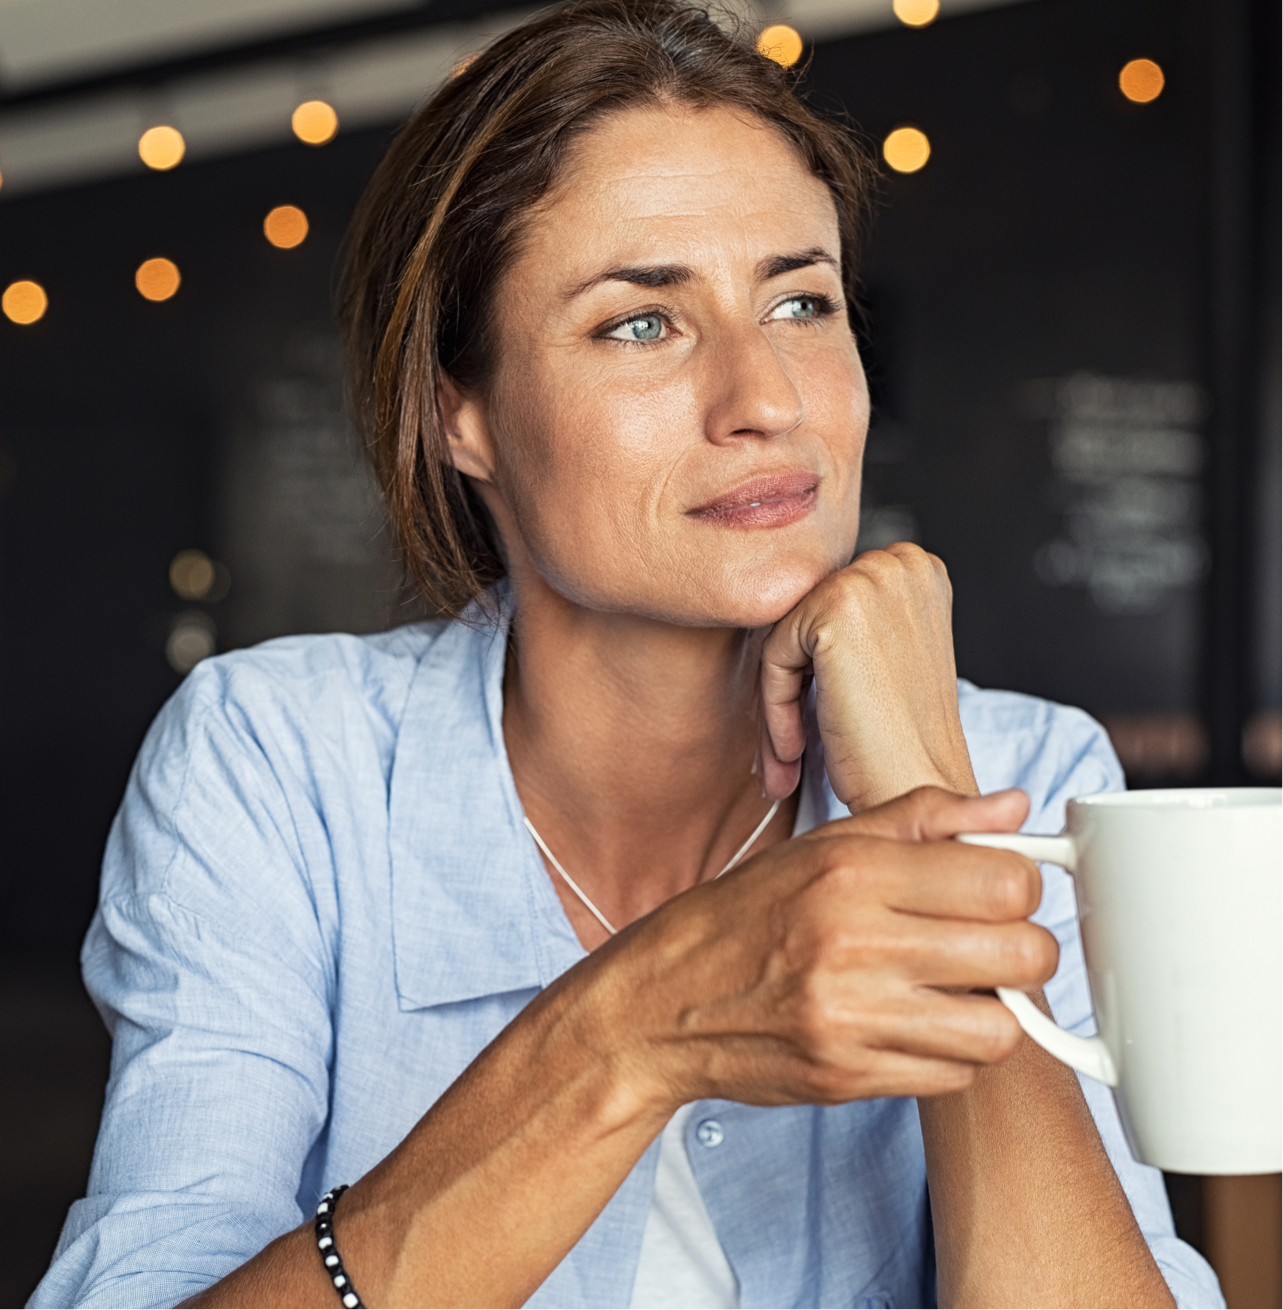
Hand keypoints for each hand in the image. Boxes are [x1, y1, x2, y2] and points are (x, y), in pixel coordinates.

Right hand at [596, 786, 1056, 1110]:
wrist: (663, 999)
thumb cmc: (746, 913)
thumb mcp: (825, 844)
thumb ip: (924, 818)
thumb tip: (1014, 807)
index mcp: (852, 871)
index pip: (1004, 881)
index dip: (1019, 884)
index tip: (998, 889)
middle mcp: (854, 942)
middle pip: (1021, 953)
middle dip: (1022, 946)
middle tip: (990, 941)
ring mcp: (851, 1018)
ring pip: (1000, 1028)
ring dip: (990, 1009)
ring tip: (953, 988)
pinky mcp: (849, 1078)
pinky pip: (954, 1077)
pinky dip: (949, 1054)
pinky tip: (913, 1023)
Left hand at [757, 542, 975, 809]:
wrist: (920, 790)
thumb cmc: (902, 742)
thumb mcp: (884, 658)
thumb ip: (850, 621)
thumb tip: (782, 606)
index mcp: (917, 568)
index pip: (828, 604)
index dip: (815, 669)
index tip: (813, 722)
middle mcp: (901, 562)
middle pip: (804, 618)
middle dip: (793, 686)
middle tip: (792, 750)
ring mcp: (871, 578)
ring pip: (785, 637)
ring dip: (779, 703)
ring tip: (790, 758)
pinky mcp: (837, 607)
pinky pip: (774, 655)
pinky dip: (775, 709)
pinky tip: (795, 752)